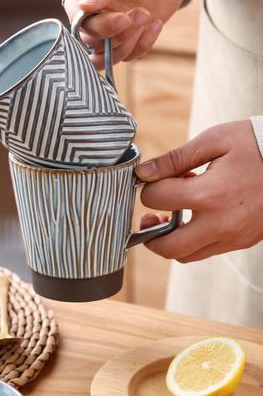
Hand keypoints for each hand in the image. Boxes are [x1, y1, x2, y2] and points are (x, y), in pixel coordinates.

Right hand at [61, 0, 191, 67]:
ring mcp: (105, 28)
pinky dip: (143, 45)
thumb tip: (85, 6)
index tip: (122, 18)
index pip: (74, 15)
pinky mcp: (124, 39)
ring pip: (104, 55)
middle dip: (116, 33)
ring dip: (129, 42)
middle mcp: (87, 12)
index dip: (94, 23)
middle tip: (142, 13)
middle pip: (88, 39)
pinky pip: (126, 56)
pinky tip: (156, 23)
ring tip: (149, 17)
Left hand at [135, 121, 262, 262]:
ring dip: (171, 239)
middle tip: (149, 215)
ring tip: (171, 215)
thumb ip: (174, 159)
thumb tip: (143, 173)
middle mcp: (221, 224)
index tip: (152, 178)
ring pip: (187, 255)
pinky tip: (196, 214)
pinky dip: (193, 239)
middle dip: (150, 233)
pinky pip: (208, 251)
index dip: (148, 187)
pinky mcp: (244, 241)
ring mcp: (234, 237)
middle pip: (168, 246)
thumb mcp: (214, 140)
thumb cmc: (257, 144)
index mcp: (210, 195)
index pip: (157, 199)